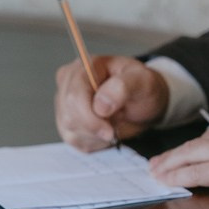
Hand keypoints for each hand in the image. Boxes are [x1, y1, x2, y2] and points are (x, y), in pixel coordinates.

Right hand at [54, 55, 168, 149]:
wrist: (144, 103)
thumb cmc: (142, 88)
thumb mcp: (144, 81)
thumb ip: (123, 87)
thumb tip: (100, 104)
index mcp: (84, 67)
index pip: (74, 95)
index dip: (90, 117)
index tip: (110, 131)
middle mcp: (68, 82)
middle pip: (69, 116)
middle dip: (95, 128)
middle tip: (117, 126)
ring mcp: (64, 103)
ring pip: (70, 130)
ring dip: (96, 135)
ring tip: (114, 124)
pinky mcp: (66, 122)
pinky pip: (74, 140)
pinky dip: (94, 142)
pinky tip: (106, 131)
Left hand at [149, 112, 208, 203]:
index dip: (204, 143)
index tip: (194, 149)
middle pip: (202, 140)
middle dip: (179, 152)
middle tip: (161, 160)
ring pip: (193, 153)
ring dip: (172, 164)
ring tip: (157, 171)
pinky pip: (198, 172)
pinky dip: (179, 176)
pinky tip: (167, 181)